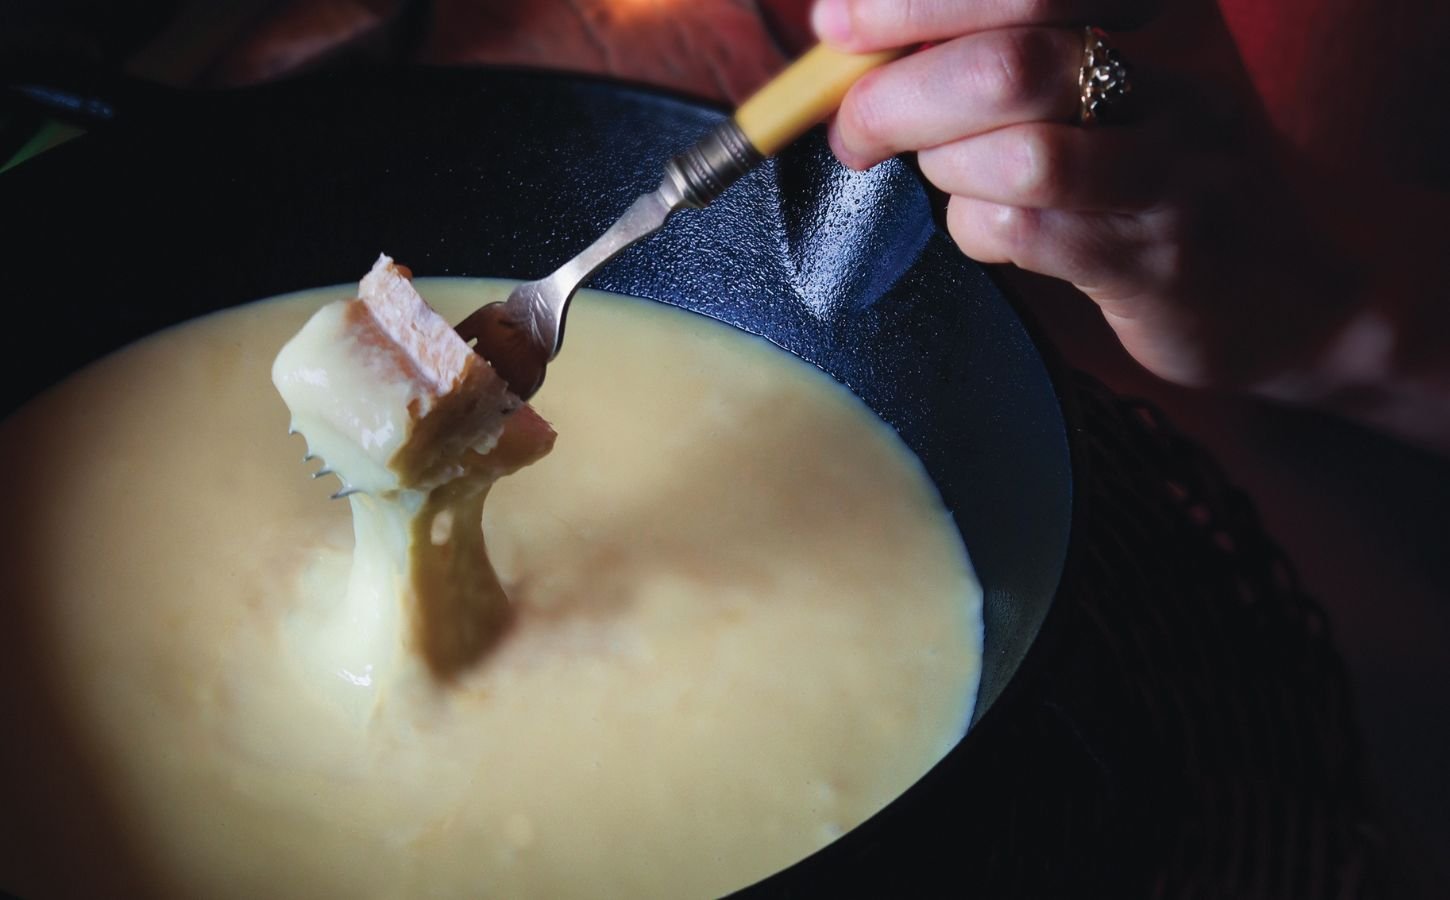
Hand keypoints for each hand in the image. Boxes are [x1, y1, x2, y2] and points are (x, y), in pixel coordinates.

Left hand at [809, 0, 1375, 399]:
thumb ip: (995, 39)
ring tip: (946, 176)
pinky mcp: (1162, 256)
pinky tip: (991, 227)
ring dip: (946, 169)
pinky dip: (978, 231)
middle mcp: (1181, 67)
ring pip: (1018, 156)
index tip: (835, 23)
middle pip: (1008, 63)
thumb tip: (851, 33)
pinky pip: (1029, 236)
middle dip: (898, 96)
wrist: (1285, 274)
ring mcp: (1180, 165)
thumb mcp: (1098, 67)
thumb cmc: (1152, 157)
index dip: (911, 0)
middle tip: (854, 127)